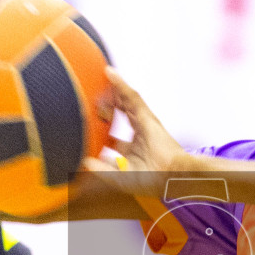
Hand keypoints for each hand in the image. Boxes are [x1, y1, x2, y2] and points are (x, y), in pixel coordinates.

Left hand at [81, 71, 188, 198]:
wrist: (170, 176)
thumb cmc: (151, 180)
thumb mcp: (120, 177)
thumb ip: (102, 169)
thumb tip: (85, 162)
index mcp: (132, 148)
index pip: (114, 132)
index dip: (103, 126)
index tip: (90, 121)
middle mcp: (138, 133)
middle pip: (120, 112)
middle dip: (107, 103)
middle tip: (93, 96)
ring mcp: (143, 123)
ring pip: (124, 101)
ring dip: (113, 89)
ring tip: (101, 76)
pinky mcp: (146, 116)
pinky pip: (131, 97)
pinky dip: (120, 85)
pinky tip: (110, 74)